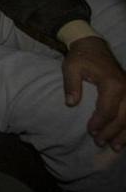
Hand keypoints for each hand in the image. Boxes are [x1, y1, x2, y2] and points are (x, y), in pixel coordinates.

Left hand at [62, 36, 125, 150]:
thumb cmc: (81, 57)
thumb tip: (70, 103)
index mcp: (112, 83)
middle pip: (123, 117)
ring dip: (124, 133)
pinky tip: (123, 137)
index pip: (108, 109)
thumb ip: (71, 85)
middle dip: (111, 132)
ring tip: (114, 146)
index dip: (99, 123)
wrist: (93, 45)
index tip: (90, 131)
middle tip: (98, 142)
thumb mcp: (71, 67)